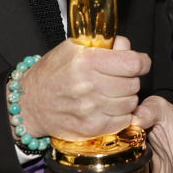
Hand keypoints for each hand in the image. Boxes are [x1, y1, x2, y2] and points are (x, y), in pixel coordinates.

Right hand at [20, 35, 149, 140]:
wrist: (31, 102)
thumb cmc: (53, 72)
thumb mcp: (73, 47)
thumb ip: (104, 44)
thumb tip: (127, 47)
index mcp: (86, 61)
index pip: (133, 63)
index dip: (141, 62)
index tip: (139, 63)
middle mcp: (89, 85)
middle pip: (133, 83)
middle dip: (130, 79)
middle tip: (117, 78)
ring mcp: (91, 109)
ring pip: (131, 103)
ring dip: (125, 98)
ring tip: (110, 93)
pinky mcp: (92, 127)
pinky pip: (123, 120)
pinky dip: (120, 114)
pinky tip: (107, 107)